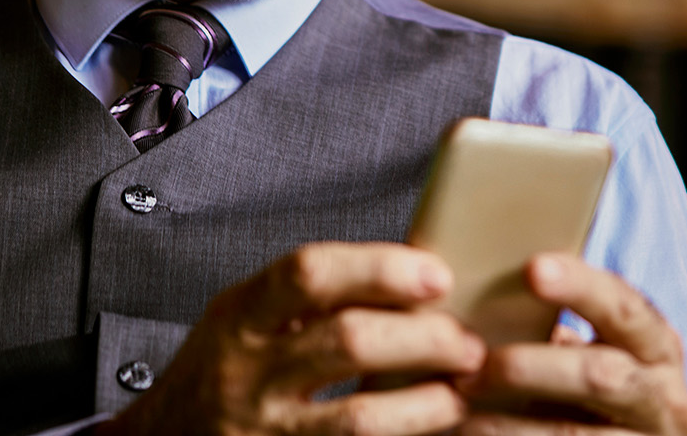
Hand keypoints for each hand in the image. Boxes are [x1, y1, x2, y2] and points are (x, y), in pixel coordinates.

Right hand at [99, 242, 486, 435]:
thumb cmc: (219, 375)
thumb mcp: (243, 318)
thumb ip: (308, 296)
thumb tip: (412, 270)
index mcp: (239, 316)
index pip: (310, 273)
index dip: (381, 268)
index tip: (436, 275)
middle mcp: (246, 373)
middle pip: (349, 341)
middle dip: (424, 338)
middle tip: (468, 341)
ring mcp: (262, 432)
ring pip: (359, 417)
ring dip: (426, 403)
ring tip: (460, 391)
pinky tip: (430, 427)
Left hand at [456, 254, 686, 434]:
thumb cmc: (590, 385)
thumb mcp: (594, 351)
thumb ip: (559, 327)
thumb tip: (480, 293)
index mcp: (658, 345)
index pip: (623, 306)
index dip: (580, 287)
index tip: (533, 269)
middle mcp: (666, 395)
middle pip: (600, 375)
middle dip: (530, 368)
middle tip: (473, 364)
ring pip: (574, 433)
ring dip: (509, 423)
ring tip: (461, 409)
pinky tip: (473, 433)